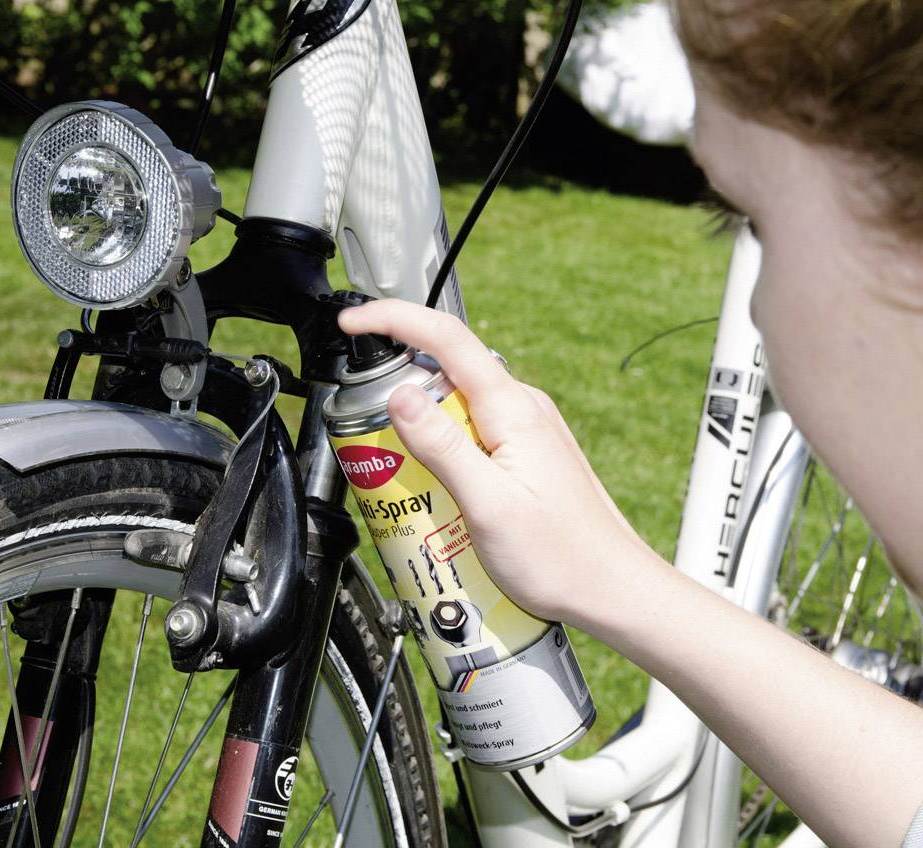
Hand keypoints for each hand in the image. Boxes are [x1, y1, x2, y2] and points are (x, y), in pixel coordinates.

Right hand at [339, 299, 657, 626]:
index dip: (392, 319)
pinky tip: (442, 495)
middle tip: (377, 444)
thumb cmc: (560, 557)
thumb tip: (398, 394)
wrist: (611, 589)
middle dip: (398, 398)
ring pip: (454, 408)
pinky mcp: (523, 453)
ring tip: (414, 482)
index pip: (445, 337)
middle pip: (443, 373)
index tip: (352, 321)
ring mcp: (525, 429)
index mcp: (511, 409)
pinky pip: (471, 435)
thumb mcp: (487, 504)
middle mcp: (521, 408)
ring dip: (421, 434)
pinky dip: (443, 453)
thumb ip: (441, 446)